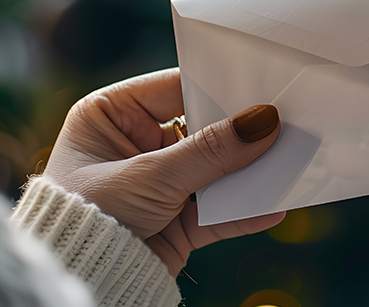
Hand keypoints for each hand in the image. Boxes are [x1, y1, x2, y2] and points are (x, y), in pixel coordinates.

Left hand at [42, 68, 285, 274]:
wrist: (80, 284)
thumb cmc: (87, 218)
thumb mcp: (149, 177)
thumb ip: (209, 151)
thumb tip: (263, 122)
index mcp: (110, 116)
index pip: (172, 88)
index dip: (215, 85)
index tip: (259, 84)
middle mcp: (135, 145)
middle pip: (200, 129)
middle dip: (239, 131)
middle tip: (283, 119)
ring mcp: (158, 183)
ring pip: (213, 170)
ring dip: (247, 171)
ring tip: (288, 161)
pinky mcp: (175, 221)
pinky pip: (216, 211)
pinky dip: (244, 210)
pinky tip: (274, 205)